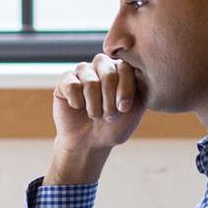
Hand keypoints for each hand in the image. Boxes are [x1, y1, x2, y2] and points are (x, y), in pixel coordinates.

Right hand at [48, 54, 146, 183]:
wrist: (90, 142)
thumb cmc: (115, 125)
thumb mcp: (135, 108)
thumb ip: (141, 87)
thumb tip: (142, 71)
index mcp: (121, 68)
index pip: (126, 67)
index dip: (125, 90)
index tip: (124, 109)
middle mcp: (102, 65)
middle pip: (109, 73)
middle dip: (110, 101)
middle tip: (109, 116)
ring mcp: (83, 70)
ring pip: (90, 82)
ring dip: (94, 106)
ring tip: (95, 115)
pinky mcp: (65, 79)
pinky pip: (72, 86)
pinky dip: (77, 103)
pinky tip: (78, 108)